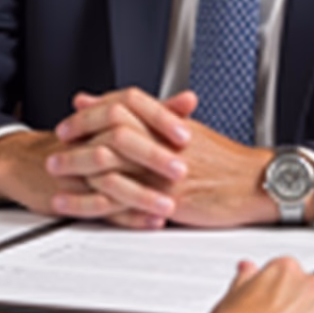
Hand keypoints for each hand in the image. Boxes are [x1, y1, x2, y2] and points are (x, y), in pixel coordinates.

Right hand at [0, 110, 181, 227]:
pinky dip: (127, 216)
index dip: (160, 117)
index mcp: (102, 115)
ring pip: (110, 177)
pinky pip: (100, 207)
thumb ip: (155, 112)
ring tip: (169, 205)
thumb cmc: (77, 141)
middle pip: (120, 138)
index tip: (186, 133)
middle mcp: (88, 136)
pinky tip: (149, 222)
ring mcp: (77, 167)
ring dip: (142, 193)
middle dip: (153, 156)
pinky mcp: (70, 195)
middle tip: (182, 169)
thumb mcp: (114, 121)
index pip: (131, 104)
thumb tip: (189, 101)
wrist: (24, 161)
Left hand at [58, 94, 313, 227]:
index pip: (122, 106)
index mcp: (169, 123)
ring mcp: (164, 171)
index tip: (72, 118)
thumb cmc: (228, 162)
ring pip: (111, 164)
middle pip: (109, 131)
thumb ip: (159, 119)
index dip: (93, 112)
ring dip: (78, 168)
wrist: (258, 184)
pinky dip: (94, 202)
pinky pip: (123, 200)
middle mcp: (164, 143)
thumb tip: (142, 112)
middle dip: (78, 137)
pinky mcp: (167, 200)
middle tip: (56, 143)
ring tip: (55, 173)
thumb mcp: (192, 132)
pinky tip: (76, 206)